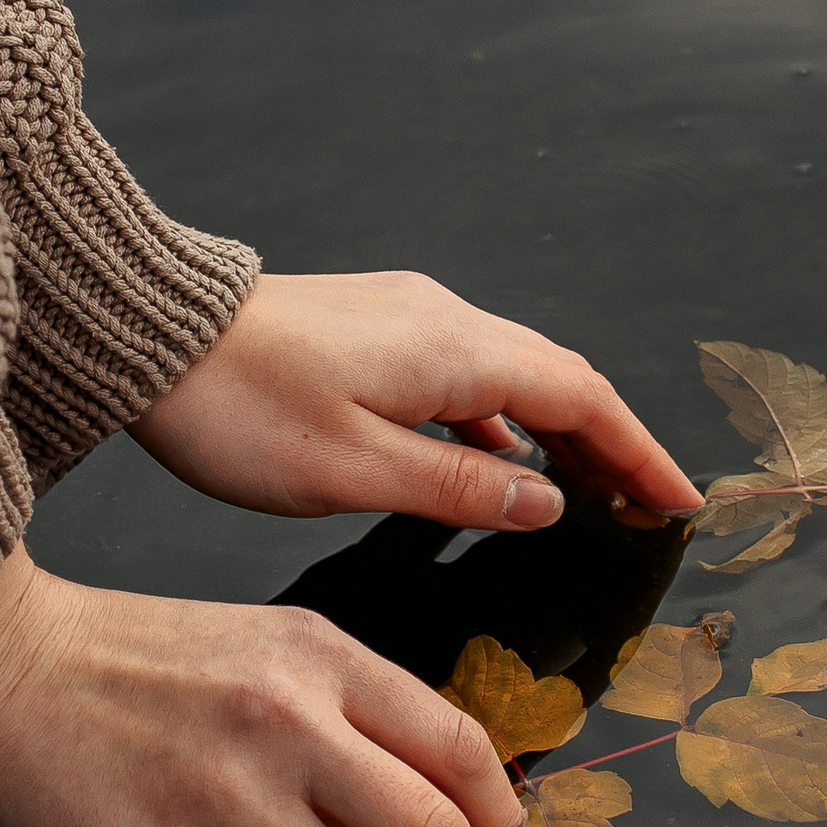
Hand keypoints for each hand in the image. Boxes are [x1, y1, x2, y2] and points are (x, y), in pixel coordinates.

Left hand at [132, 272, 703, 530]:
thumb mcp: (356, 471)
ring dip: (557, 434)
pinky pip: (465, 377)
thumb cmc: (238, 409)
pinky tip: (494, 465)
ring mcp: (406, 319)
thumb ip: (461, 490)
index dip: (637, 453)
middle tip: (647, 507)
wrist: (149, 340)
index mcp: (454, 353)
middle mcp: (443, 321)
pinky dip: (500, 423)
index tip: (677, 502)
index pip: (580, 400)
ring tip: (588, 495)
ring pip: (512, 378)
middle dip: (612, 445)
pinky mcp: (371, 329)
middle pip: (558, 381)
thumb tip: (546, 500)